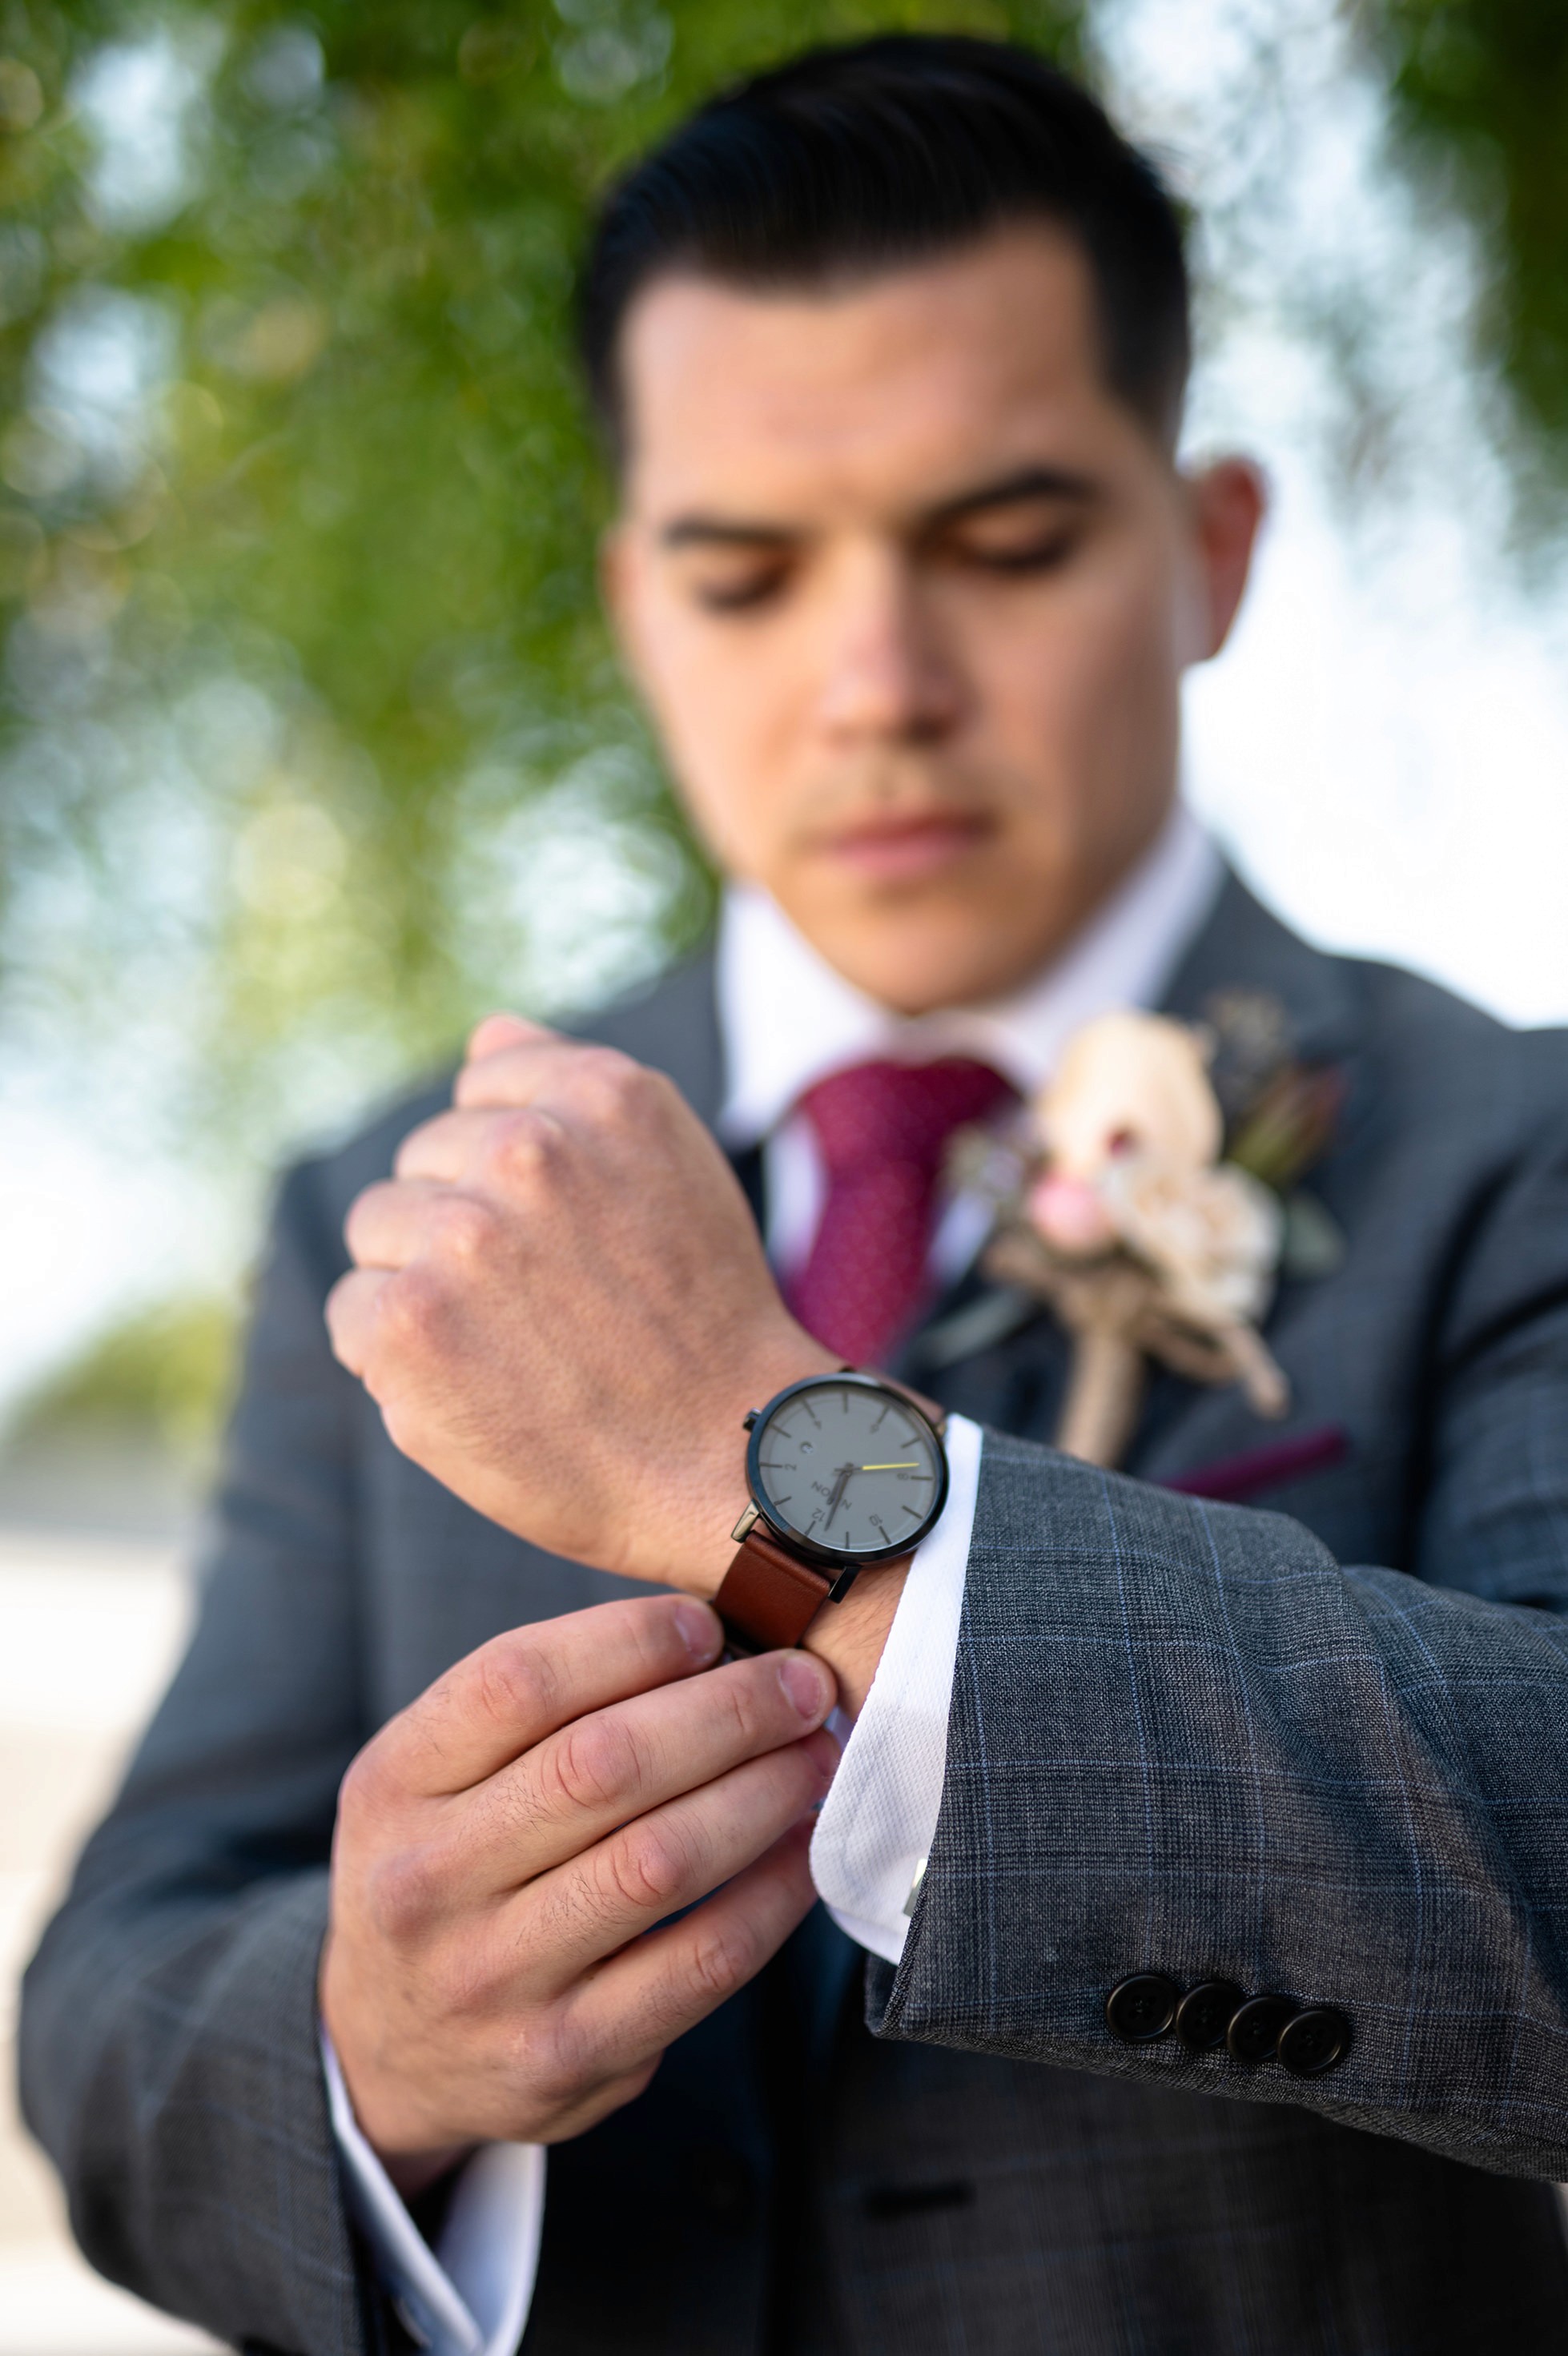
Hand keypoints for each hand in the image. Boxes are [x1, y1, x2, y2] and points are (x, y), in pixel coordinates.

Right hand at [320, 1593, 836, 2195]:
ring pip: (659, 1862)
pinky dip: (770, 1894)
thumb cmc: (444, 1866)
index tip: (709, 1625)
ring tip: (815, 1753)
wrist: (383, 2050)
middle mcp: (428, 1882)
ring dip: (761, 1793)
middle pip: (602, 1766)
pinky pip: (700, 1963)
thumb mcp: (433, 1774)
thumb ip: (538, 1706)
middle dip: (727, 1710)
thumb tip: (705, 1634)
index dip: (631, 1640)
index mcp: (394, 1783)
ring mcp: (494, 1980)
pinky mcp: (565, 2058)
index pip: (518, 1682)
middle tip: (801, 1682)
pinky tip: (801, 1848)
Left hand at [327, 1015, 834, 1596]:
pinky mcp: (410, 1324)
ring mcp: (463, 1234)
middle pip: (421, 1162)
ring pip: (379, 1232)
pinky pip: (353, 1314)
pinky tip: (473, 1385)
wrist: (728, 1458)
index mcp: (601, 1093)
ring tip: (509, 1347)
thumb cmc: (700, 1319)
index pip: (479, 1089)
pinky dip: (395, 1358)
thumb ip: (569, 1090)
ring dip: (423, 1286)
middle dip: (462, 1228)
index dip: (509, 1171)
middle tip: (546, 1308)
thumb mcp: (668, 1164)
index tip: (563, 1235)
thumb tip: (484, 1034)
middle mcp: (529, 1148)